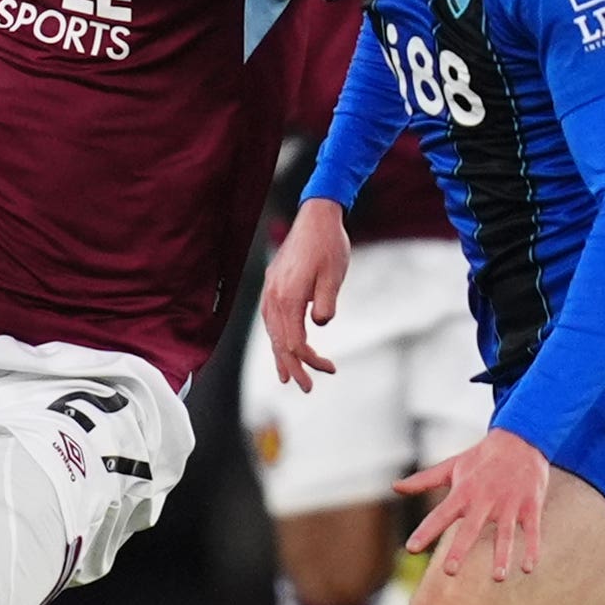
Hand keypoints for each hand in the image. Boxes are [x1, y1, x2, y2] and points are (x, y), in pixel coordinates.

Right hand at [260, 198, 350, 389]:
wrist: (316, 216)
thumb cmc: (328, 245)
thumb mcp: (334, 275)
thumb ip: (326, 303)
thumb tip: (319, 324)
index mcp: (287, 298)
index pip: (295, 342)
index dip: (311, 360)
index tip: (330, 369)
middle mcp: (273, 297)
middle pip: (280, 342)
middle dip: (294, 367)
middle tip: (307, 388)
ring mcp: (270, 291)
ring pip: (272, 333)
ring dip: (282, 356)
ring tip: (288, 376)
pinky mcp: (274, 286)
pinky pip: (271, 320)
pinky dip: (277, 338)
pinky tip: (282, 346)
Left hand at [397, 428, 550, 580]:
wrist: (522, 439)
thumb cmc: (481, 457)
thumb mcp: (452, 465)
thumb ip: (424, 480)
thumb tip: (395, 486)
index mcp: (463, 491)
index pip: (440, 514)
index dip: (425, 531)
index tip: (411, 549)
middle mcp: (485, 499)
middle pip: (471, 528)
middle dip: (460, 549)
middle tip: (449, 571)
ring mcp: (509, 503)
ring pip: (505, 533)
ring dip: (502, 555)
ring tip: (498, 577)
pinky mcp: (530, 506)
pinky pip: (532, 530)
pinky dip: (531, 548)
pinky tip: (528, 568)